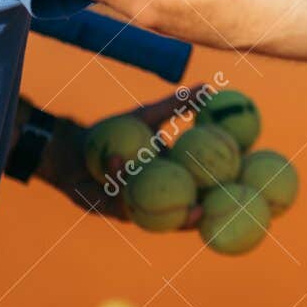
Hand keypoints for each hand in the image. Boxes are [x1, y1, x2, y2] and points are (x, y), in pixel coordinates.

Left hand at [39, 89, 204, 223]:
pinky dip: (123, 184)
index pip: (199, 189)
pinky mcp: (113, 211)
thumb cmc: (113, 132)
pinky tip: (119, 163)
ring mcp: (137, 207)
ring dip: (169, 219)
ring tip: (181, 208)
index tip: (232, 187)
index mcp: (171, 177)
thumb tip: (209, 88)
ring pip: (156, 219)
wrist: (74, 148)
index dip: (218, 193)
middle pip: (181, 214)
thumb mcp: (147, 116)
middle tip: (204, 209)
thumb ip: (177, 105)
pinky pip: (122, 204)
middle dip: (194, 218)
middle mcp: (157, 196)